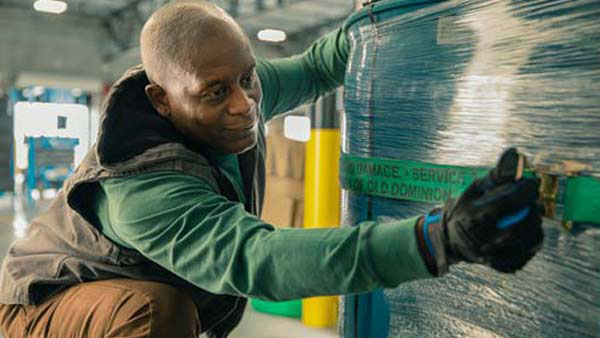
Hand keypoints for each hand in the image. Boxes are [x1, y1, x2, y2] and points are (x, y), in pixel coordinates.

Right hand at [416, 150, 543, 274]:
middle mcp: (482, 241)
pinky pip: (527, 254)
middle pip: (522, 225)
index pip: (508, 202)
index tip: (530, 184)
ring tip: (532, 216)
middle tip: (533, 202)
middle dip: (534, 210)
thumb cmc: (466, 209)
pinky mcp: (500, 266)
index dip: (525, 189)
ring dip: (536, 226)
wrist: (451, 240)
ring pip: (529, 242)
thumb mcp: (475, 189)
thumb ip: (497, 173)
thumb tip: (515, 153)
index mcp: (473, 219)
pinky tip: (526, 233)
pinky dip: (531, 242)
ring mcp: (492, 257)